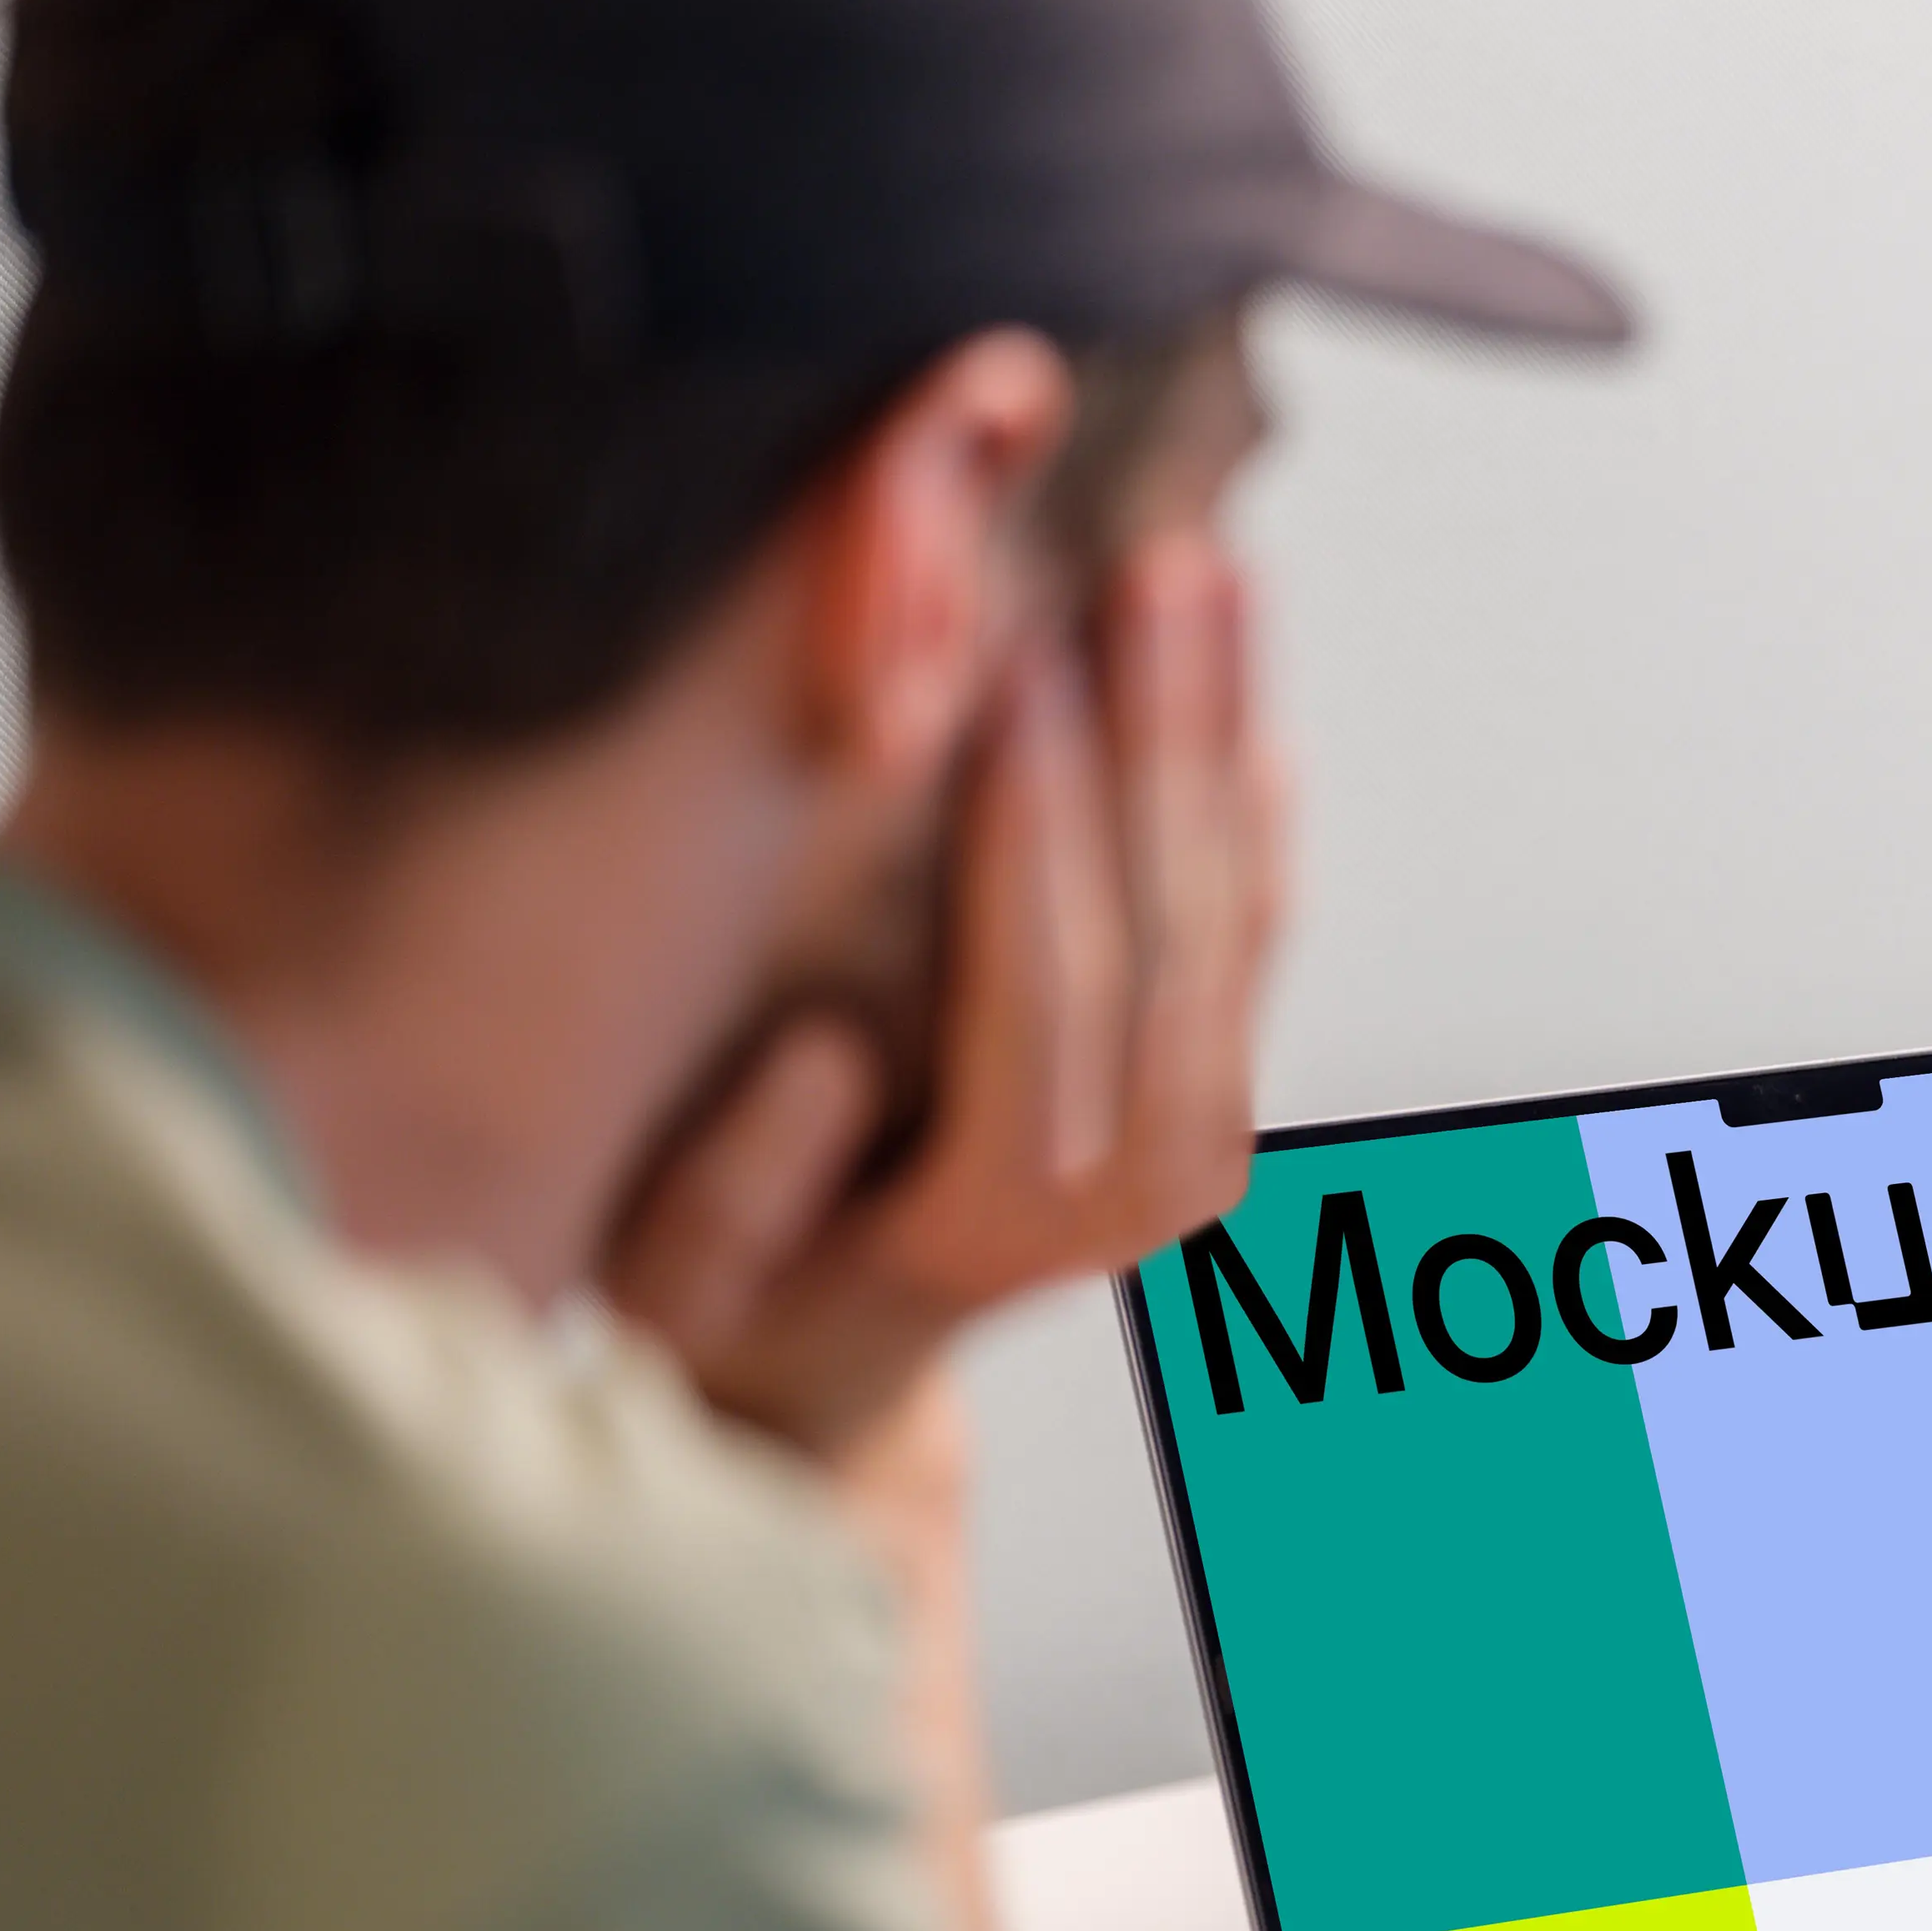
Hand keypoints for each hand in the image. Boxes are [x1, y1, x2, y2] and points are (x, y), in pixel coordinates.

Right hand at [610, 530, 1287, 1469]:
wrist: (827, 1363)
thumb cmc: (725, 1301)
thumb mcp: (675, 1278)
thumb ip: (735, 1193)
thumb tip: (823, 1062)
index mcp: (1002, 1217)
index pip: (1046, 993)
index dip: (1039, 826)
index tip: (1021, 667)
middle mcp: (1138, 1193)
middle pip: (1173, 934)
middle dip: (1165, 735)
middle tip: (1159, 567)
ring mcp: (1198, 1155)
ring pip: (1236, 917)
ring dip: (1228, 735)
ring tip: (1219, 577)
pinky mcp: (1215, 1107)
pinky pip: (1256, 939)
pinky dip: (1256, 809)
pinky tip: (1253, 695)